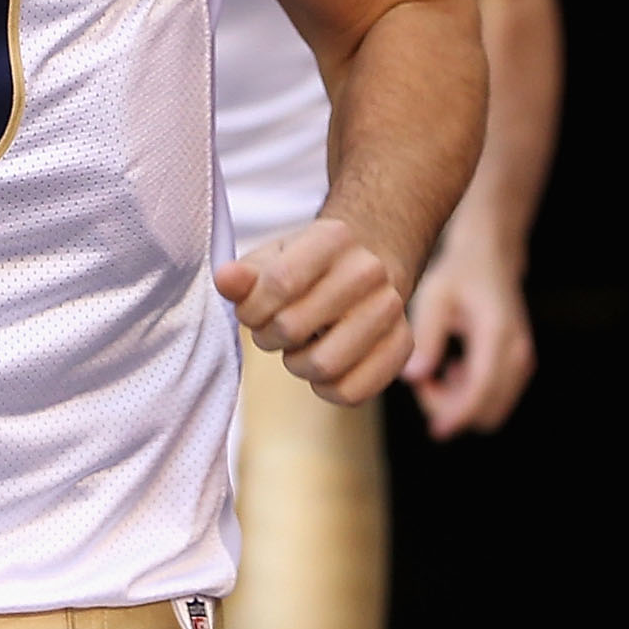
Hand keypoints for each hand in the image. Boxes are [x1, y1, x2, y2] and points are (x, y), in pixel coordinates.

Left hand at [214, 217, 412, 406]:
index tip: (249, 313)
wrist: (365, 269)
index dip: (252, 309)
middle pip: (295, 326)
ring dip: (296, 365)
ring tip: (297, 349)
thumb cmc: (308, 268)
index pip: (280, 282)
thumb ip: (245, 274)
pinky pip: (353, 391)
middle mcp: (370, 270)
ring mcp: (392, 309)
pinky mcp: (402, 346)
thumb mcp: (272, 259)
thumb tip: (225, 279)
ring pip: (324, 365)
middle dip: (269, 338)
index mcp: (333, 238)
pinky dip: (326, 389)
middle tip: (271, 331)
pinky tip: (322, 369)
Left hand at [400, 235, 536, 437]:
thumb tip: (413, 378)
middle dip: (451, 409)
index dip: (457, 414)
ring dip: (459, 404)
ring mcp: (523, 362)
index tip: (435, 430)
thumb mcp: (434, 296)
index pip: (481, 389)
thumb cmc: (457, 275)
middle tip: (421, 379)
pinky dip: (471, 397)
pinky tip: (452, 370)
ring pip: (492, 410)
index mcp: (497, 333)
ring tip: (434, 372)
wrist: (491, 259)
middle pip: (487, 410)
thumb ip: (425, 336)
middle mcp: (518, 352)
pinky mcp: (520, 367)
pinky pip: (496, 399)